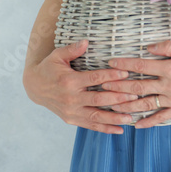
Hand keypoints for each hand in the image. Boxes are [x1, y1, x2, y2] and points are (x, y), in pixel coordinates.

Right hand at [22, 39, 140, 134]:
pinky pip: (90, 126)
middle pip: (98, 100)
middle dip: (118, 98)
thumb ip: (72, 49)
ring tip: (131, 117)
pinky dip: (105, 129)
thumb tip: (86, 41)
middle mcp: (71, 99)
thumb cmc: (49, 68)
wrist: (35, 87)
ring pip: (96, 117)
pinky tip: (119, 129)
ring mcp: (71, 112)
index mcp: (69, 81)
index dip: (111, 76)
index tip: (126, 73)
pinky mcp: (71, 120)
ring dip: (114, 118)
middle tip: (135, 96)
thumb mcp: (57, 55)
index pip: (94, 79)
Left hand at [100, 40, 170, 127]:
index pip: (141, 66)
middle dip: (118, 87)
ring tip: (111, 107)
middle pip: (138, 87)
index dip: (124, 65)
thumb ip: (167, 46)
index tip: (110, 63)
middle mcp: (169, 86)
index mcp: (170, 68)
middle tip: (102, 87)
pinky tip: (136, 124)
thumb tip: (148, 47)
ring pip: (146, 104)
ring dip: (127, 106)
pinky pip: (161, 117)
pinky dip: (148, 122)